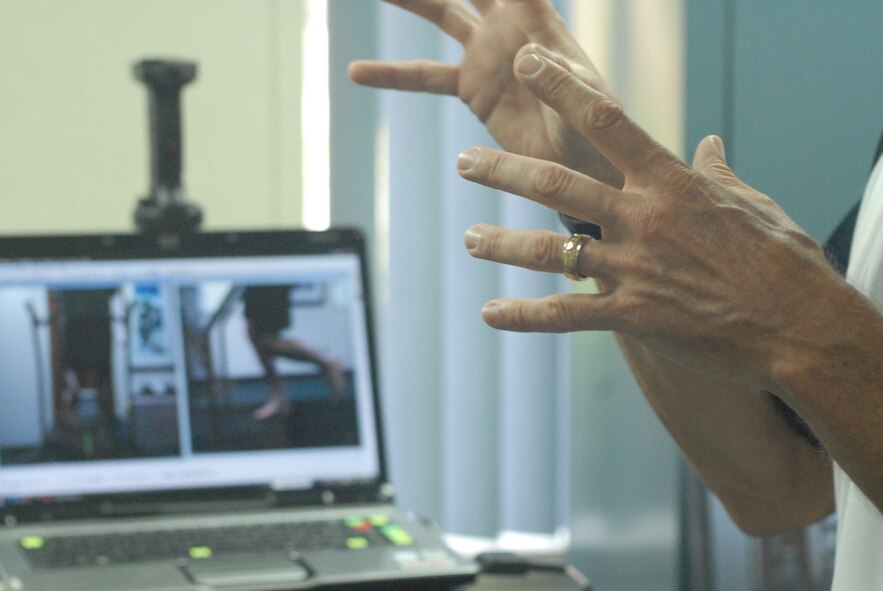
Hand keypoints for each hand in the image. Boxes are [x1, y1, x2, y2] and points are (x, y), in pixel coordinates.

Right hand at [348, 0, 622, 186]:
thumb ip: (558, 77)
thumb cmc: (596, 130)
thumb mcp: (585, 103)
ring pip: (441, 13)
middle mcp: (508, 25)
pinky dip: (391, 76)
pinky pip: (425, 77)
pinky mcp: (470, 88)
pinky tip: (356, 72)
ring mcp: (486, 54)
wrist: (582, 164)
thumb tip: (522, 54)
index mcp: (538, 18)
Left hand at [458, 47, 866, 392]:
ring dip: (502, 244)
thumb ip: (718, 171)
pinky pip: (565, 315)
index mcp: (670, 182)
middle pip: (557, 185)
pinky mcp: (633, 316)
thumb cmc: (781, 260)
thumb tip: (710, 145)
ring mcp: (635, 269)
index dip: (562, 87)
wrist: (799, 327)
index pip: (606, 120)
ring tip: (469, 240)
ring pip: (551, 251)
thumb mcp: (751, 202)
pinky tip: (489, 314)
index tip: (528, 63)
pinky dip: (524, 315)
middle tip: (465, 161)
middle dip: (504, 170)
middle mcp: (644, 219)